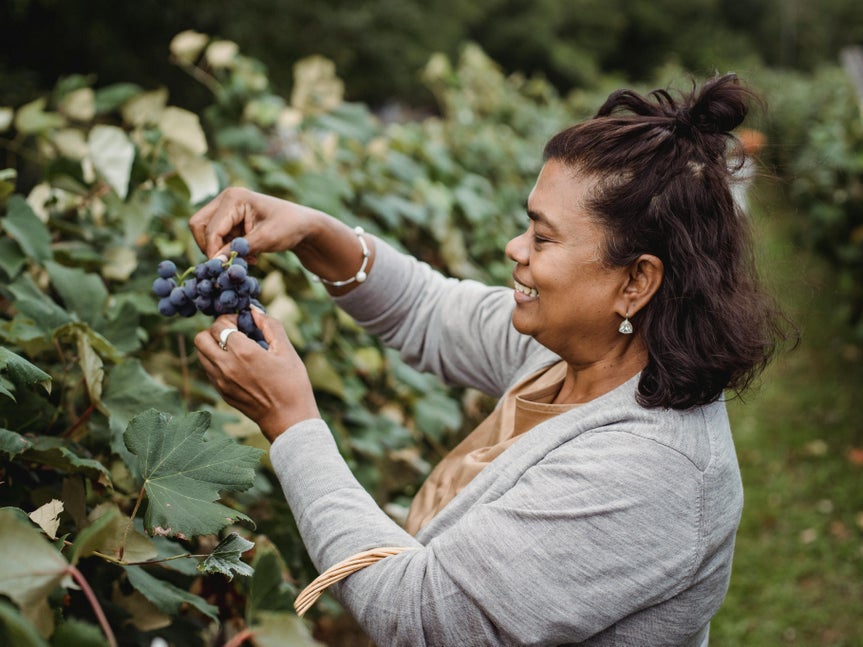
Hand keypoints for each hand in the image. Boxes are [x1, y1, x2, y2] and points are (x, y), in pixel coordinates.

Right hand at [189, 187, 320, 260]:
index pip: (210, 228)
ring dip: (223, 250)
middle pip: (199, 226)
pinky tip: (250, 254)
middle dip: (211, 247)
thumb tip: (216, 262)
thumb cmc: (289, 228)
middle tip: (229, 262)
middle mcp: (227, 199)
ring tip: (248, 258)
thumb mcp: (266, 239)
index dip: (214, 250)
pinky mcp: (231, 219)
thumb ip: (239, 249)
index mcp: (234, 198)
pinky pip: (219, 237)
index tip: (224, 268)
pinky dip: (230, 249)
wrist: (304, 226)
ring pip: (207, 234)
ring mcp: (227, 208)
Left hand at [194, 309, 319, 441]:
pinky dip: (216, 361)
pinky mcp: (222, 392)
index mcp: (243, 352)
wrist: (288, 419)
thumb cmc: (292, 384)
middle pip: (201, 338)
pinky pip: (208, 370)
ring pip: (200, 354)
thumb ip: (270, 326)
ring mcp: (221, 381)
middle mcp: (226, 366)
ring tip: (233, 348)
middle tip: (233, 333)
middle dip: (215, 330)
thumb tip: (254, 311)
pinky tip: (236, 364)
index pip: (219, 324)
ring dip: (212, 346)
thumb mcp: (286, 350)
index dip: (230, 318)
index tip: (243, 322)